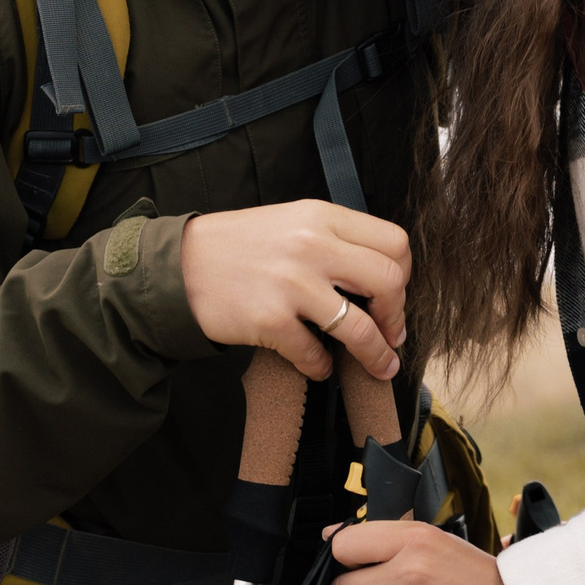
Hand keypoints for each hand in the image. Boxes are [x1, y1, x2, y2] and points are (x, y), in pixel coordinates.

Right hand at [179, 200, 408, 382]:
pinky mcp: (269, 320)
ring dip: (376, 355)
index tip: (394, 297)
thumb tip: (381, 277)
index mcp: (321, 216)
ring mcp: (291, 284)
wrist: (179, 265)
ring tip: (379, 366)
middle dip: (397, 317)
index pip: (394, 243)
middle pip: (389, 282)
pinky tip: (317, 366)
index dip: (404, 276)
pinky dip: (322, 368)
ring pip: (360, 328)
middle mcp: (311, 245)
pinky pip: (315, 355)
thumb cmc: (240, 246)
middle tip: (391, 334)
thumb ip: (335, 238)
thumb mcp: (292, 221)